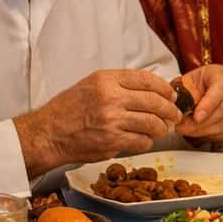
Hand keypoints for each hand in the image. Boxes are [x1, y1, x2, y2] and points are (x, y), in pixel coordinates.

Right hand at [14, 69, 181, 175]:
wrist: (48, 134)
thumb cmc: (68, 110)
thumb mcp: (91, 85)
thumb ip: (120, 84)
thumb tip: (152, 88)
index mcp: (106, 80)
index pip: (147, 79)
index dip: (165, 88)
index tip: (171, 95)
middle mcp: (110, 97)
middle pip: (155, 101)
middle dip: (170, 110)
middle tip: (174, 115)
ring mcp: (112, 120)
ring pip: (152, 123)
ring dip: (161, 128)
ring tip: (160, 129)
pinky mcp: (112, 141)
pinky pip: (142, 141)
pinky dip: (146, 142)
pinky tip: (142, 140)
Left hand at [175, 65, 222, 141]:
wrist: (199, 92)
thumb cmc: (192, 88)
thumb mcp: (183, 85)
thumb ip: (184, 96)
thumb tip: (181, 111)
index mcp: (221, 73)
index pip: (221, 87)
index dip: (209, 104)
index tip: (196, 117)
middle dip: (205, 122)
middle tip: (187, 128)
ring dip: (209, 130)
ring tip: (193, 131)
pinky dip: (219, 135)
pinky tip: (206, 133)